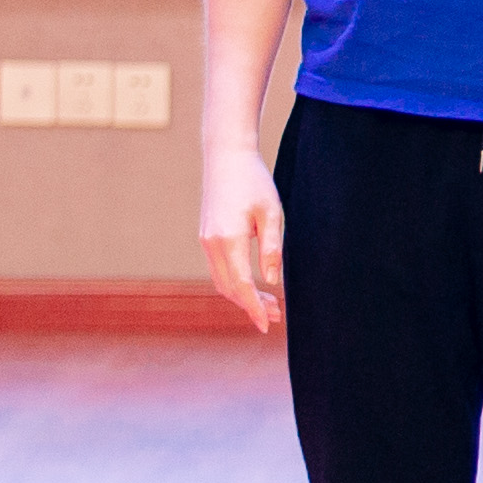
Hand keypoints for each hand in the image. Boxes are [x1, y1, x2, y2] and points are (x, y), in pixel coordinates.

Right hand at [200, 145, 285, 333]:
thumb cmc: (253, 181)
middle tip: (277, 316)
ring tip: (270, 305)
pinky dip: (234, 283)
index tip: (267, 325)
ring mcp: (206, 240)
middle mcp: (212, 243)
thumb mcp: (271, 213)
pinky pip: (218, 270)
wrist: (226, 157)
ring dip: (243, 296)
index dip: (254, 307)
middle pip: (229, 288)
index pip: (242, 285)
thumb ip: (272, 248)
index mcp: (228, 239)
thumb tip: (271, 281)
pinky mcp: (206, 236)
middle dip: (251, 306)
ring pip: (221, 281)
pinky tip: (253, 286)